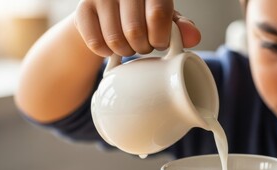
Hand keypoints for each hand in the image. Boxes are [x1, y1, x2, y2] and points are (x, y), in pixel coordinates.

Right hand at [73, 0, 200, 56]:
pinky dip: (106, 52)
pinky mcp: (82, 9)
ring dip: (126, 52)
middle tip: (144, 45)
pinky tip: (111, 46)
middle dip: (143, 47)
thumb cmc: (145, 15)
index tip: (160, 42)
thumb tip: (194, 37)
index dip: (160, 37)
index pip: (157, 15)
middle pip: (135, 31)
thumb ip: (182, 27)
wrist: (109, 10)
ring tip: (130, 45)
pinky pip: (96, 43)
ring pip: (116, 40)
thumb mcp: (167, 18)